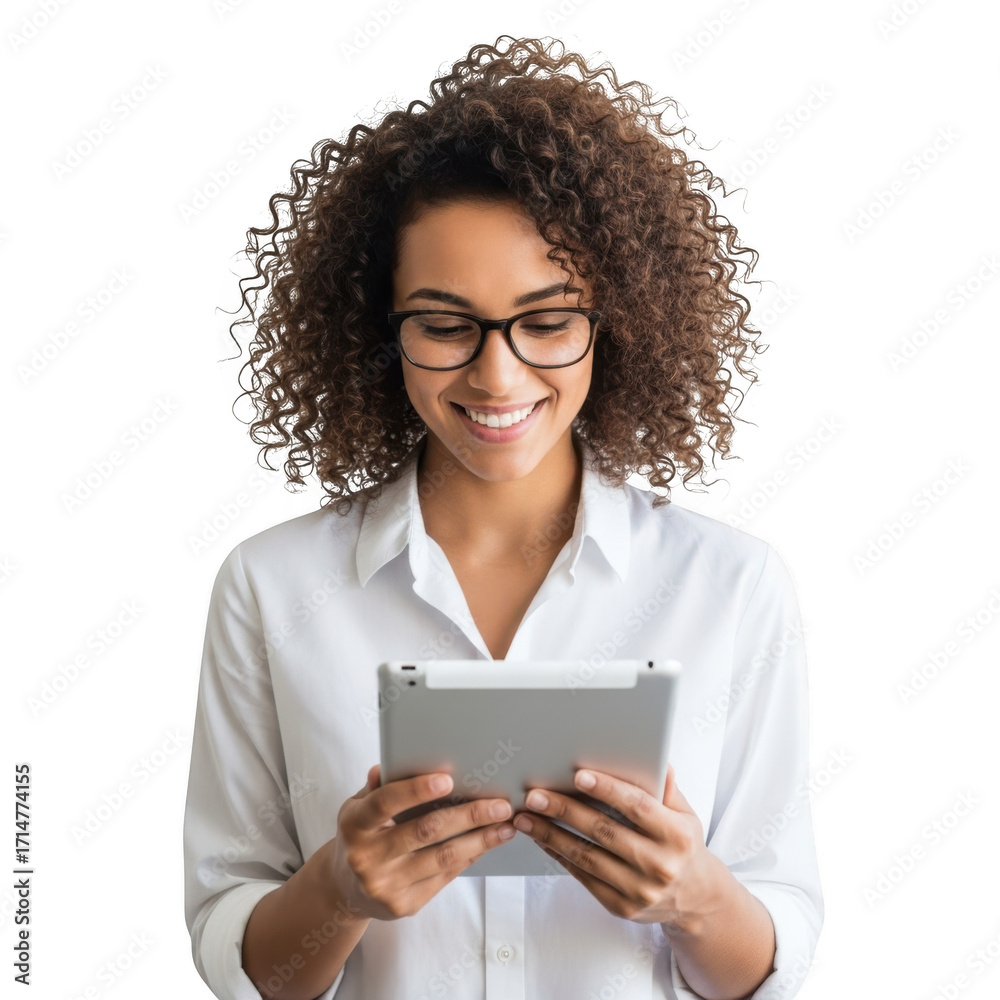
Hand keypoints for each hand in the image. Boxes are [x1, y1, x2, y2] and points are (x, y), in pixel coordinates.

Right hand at [325, 764, 516, 920]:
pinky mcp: (403, 905)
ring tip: (506, 825)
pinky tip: (488, 843)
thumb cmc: (361, 835)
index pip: (385, 802)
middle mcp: (367, 858)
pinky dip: (470, 857)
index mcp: (354, 825)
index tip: (448, 779)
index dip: (416, 790)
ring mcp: (385, 885)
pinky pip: (445, 877)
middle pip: (425, 831)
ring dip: (480, 840)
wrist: (346, 889)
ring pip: (442, 857)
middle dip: (468, 816)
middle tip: (499, 804)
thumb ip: (378, 787)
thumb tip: (393, 763)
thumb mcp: (358, 807)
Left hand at [511, 764, 724, 928]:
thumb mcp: (686, 814)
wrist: (696, 899)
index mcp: (677, 836)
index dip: (607, 789)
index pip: (637, 806)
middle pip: (604, 831)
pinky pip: (584, 877)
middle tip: (535, 795)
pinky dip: (560, 856)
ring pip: (587, 856)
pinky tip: (543, 838)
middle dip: (565, 810)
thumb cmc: (683, 845)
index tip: (578, 775)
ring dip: (551, 834)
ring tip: (526, 817)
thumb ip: (667, 788)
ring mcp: (640, 890)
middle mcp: (660, 865)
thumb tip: (657, 758)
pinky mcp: (622, 907)